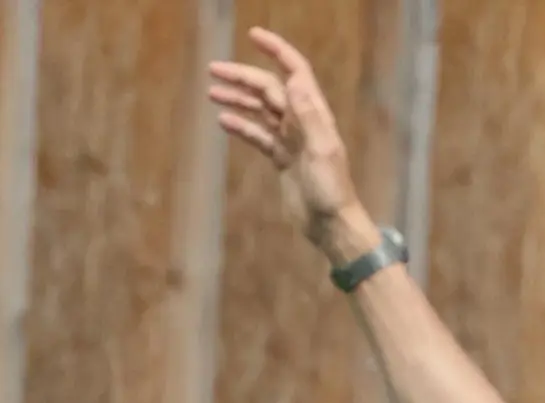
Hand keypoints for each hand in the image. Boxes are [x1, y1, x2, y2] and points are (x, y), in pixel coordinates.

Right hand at [209, 29, 367, 252]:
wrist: (331, 224)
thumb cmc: (331, 190)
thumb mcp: (322, 150)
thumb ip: (308, 115)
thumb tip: (294, 80)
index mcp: (313, 114)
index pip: (294, 71)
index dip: (276, 51)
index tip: (253, 35)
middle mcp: (301, 121)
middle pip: (269, 89)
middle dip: (243, 76)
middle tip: (213, 70)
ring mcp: (291, 140)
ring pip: (261, 110)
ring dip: (238, 98)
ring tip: (213, 92)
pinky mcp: (282, 159)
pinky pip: (259, 136)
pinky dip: (242, 126)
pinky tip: (224, 120)